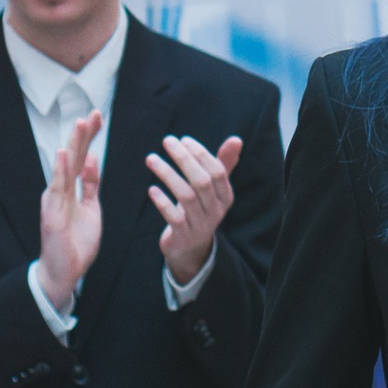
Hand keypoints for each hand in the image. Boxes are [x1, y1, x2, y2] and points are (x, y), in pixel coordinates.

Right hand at [36, 112, 103, 310]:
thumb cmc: (76, 242)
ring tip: (80, 122)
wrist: (64, 272)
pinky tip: (64, 152)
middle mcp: (60, 190)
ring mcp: (54, 200)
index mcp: (71, 189)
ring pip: (66, 166)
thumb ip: (91, 185)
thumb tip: (93, 160)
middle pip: (74, 156)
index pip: (82, 156)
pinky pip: (57, 189)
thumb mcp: (91, 209)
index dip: (89, 136)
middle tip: (93, 111)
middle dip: (84, 134)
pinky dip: (61, 170)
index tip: (98, 115)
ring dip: (73, 144)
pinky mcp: (52, 213)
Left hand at [147, 135, 242, 284]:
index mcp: (225, 196)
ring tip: (151, 159)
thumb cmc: (200, 208)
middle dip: (183, 159)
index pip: (217, 171)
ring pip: (186, 196)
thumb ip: (223, 164)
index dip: (201, 154)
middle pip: (202, 181)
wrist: (191, 248)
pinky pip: (174, 217)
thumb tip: (236, 139)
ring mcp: (200, 224)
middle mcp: (216, 210)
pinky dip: (163, 202)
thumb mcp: (213, 189)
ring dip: (168, 174)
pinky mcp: (183, 236)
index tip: (183, 139)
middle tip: (167, 141)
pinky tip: (152, 189)